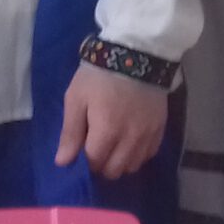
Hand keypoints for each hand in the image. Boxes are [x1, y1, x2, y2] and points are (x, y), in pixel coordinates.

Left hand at [56, 64, 168, 179]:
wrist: (135, 53)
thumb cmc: (99, 75)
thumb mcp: (76, 98)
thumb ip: (70, 132)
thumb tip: (63, 162)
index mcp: (106, 131)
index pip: (94, 162)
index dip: (86, 158)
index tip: (84, 147)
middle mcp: (130, 139)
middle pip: (114, 170)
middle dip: (103, 164)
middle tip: (98, 147)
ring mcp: (148, 135)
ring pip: (133, 166)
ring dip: (121, 162)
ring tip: (115, 146)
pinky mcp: (160, 128)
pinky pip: (149, 154)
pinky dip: (138, 154)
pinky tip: (131, 141)